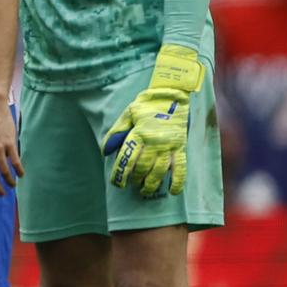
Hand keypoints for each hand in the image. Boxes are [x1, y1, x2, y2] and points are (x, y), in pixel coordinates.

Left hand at [103, 43, 202, 197]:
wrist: (173, 95)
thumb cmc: (147, 104)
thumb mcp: (128, 114)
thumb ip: (116, 131)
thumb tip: (105, 150)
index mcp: (139, 133)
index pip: (127, 159)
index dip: (121, 174)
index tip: (117, 183)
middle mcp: (154, 142)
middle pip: (143, 167)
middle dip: (135, 179)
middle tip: (131, 186)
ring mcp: (169, 145)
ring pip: (160, 170)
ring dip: (151, 183)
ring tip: (144, 190)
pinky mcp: (181, 146)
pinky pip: (181, 167)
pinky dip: (178, 181)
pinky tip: (172, 191)